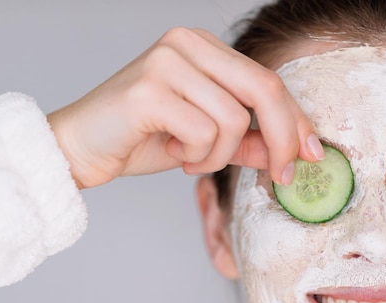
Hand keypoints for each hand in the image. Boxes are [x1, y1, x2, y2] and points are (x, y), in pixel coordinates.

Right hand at [47, 27, 323, 188]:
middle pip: (262, 88)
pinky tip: (173, 154)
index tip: (308, 154)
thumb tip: (290, 151)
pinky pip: (204, 131)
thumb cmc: (134, 140)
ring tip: (188, 158)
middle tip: (279, 175)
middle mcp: (184, 44)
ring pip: (233, 118)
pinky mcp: (149, 90)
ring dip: (218, 155)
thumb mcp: (201, 141)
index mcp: (199, 47)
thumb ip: (244, 140)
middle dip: (281, 138)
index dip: (295, 119)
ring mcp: (165, 63)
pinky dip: (196, 156)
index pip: (265, 78)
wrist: (76, 149)